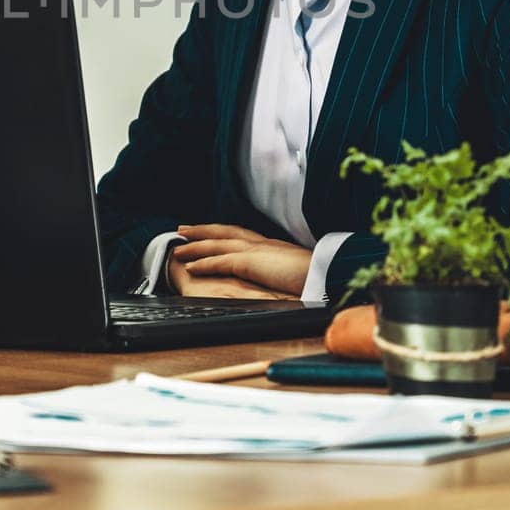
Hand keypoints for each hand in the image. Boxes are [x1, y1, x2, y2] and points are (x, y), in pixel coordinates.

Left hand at [171, 223, 313, 297]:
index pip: (242, 235)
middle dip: (203, 230)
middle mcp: (263, 243)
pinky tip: (192, 266)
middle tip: (183, 230)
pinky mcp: (253, 262)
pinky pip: (222, 260)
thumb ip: (285, 272)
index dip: (223, 233)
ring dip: (196, 245)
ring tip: (179, 248)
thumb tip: (281, 279)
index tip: (209, 232)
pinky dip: (205, 262)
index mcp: (274, 246)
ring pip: (218, 243)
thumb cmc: (321, 277)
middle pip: (226, 232)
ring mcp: (258, 250)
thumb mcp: (300, 273)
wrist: (331, 275)